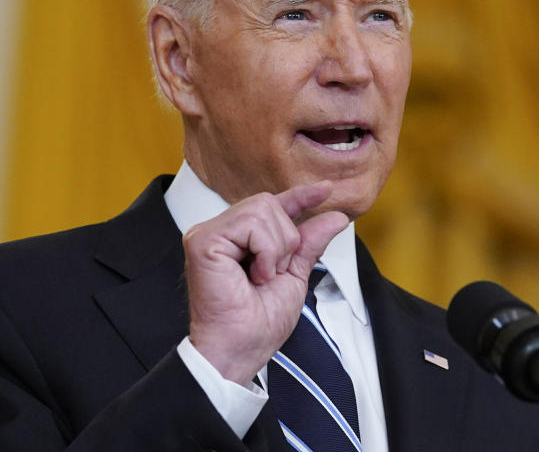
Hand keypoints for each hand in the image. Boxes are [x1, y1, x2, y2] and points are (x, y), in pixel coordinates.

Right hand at [183, 181, 349, 385]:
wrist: (240, 349)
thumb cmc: (258, 324)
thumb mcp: (294, 276)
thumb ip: (309, 243)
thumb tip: (335, 217)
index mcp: (239, 240)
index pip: (272, 206)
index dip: (300, 195)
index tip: (327, 189)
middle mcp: (221, 232)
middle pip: (268, 203)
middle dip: (286, 240)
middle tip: (273, 274)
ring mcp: (208, 233)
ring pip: (262, 209)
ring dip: (276, 248)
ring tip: (261, 276)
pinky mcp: (202, 241)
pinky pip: (249, 223)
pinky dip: (265, 251)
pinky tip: (254, 275)